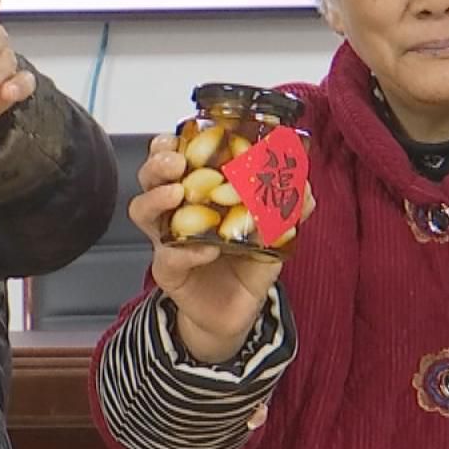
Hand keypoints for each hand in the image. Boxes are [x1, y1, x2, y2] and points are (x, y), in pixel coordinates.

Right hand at [130, 134, 311, 363]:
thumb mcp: (271, 234)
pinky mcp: (168, 272)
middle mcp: (174, 213)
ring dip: (157, 198)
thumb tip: (306, 188)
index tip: (178, 136)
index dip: (168, 145)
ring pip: (142, 212)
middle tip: (176, 161)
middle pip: (149, 178)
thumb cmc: (244, 265)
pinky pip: (167, 257)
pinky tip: (205, 249)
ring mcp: (166, 241)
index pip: (172, 160)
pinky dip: (185, 251)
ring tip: (177, 193)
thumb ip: (287, 210)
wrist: (235, 311)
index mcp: (195, 194)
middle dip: (157, 163)